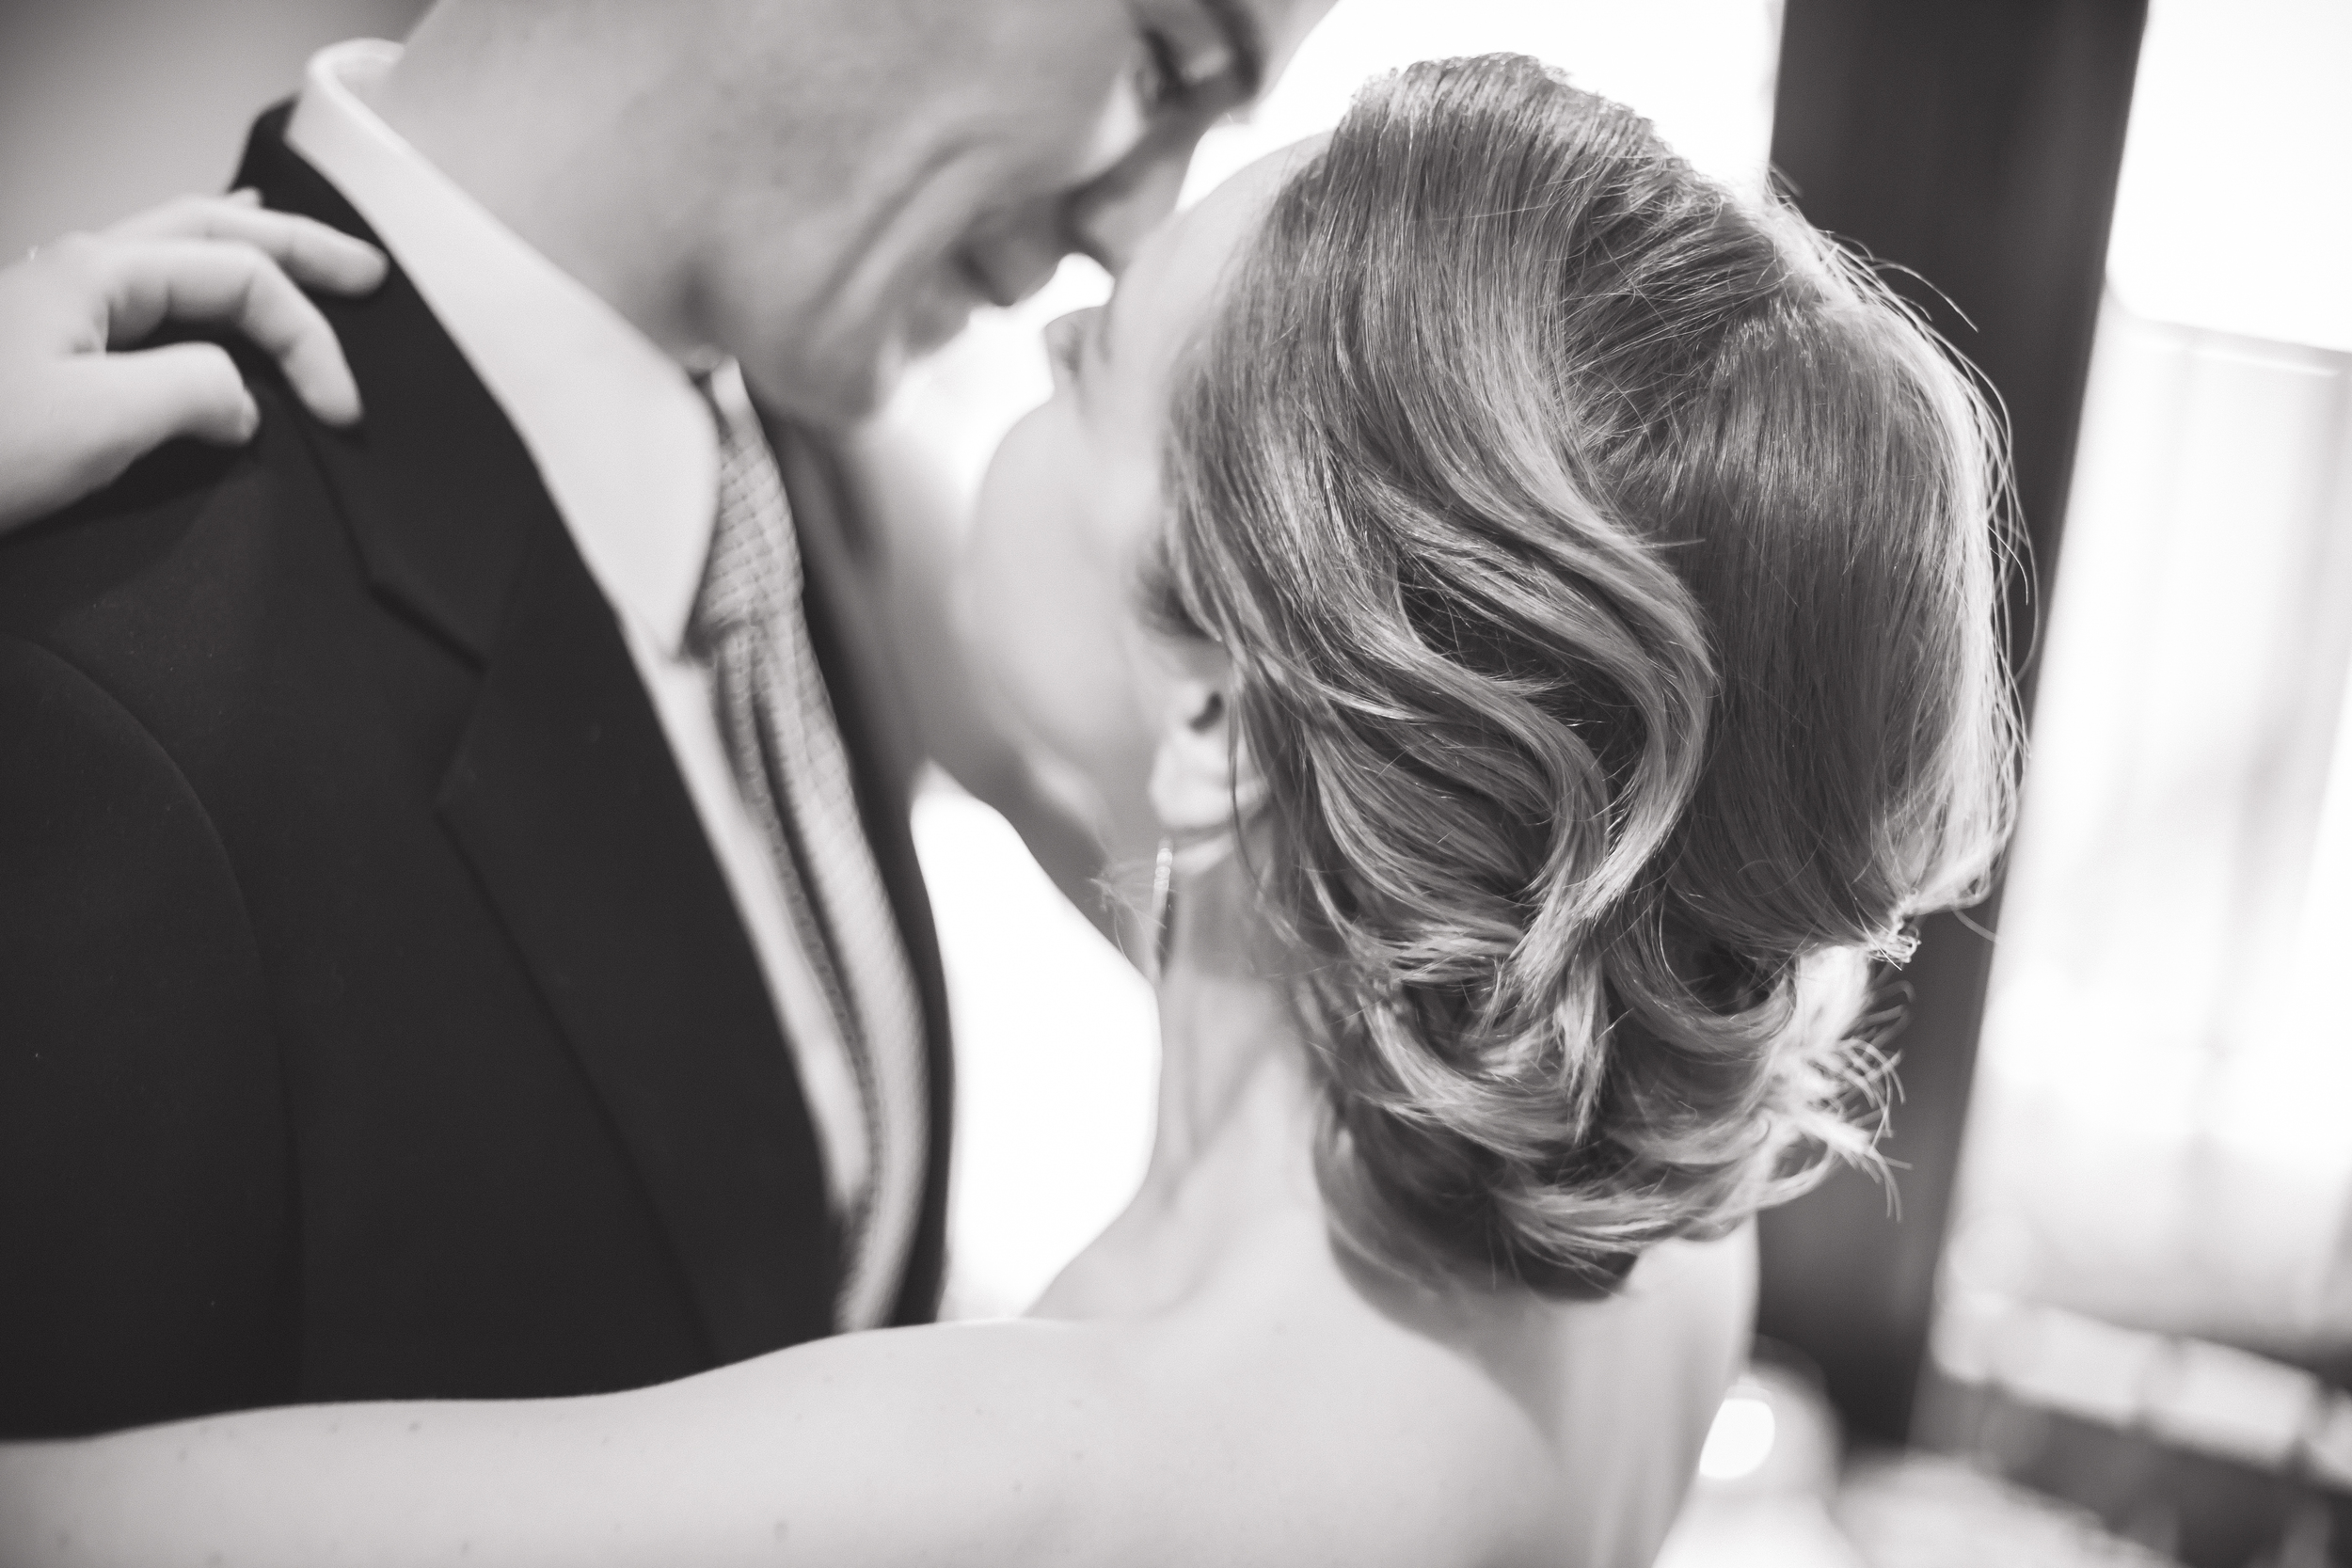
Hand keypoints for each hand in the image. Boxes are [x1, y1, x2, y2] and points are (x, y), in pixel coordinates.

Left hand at [0, 190, 387, 535]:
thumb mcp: (99, 423)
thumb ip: (194, 395)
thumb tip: (239, 403)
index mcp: (97, 273)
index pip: (240, 281)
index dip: (308, 341)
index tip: (342, 416)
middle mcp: (79, 270)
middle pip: (210, 230)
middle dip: (297, 247)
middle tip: (367, 274)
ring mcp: (57, 303)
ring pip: (172, 248)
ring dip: (244, 249)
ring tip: (291, 249)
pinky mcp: (46, 348)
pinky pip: (140, 290)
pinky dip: (192, 281)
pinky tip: (198, 297)